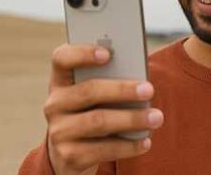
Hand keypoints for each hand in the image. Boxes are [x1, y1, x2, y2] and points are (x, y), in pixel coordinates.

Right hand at [43, 44, 161, 174]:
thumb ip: (108, 82)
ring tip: (156, 118)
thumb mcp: (93, 97)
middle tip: (149, 89)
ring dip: (131, 119)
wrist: (72, 156)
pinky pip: (102, 149)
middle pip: (88, 91)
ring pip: (98, 121)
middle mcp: (54, 104)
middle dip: (121, 90)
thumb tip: (138, 80)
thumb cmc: (91, 114)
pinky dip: (128, 146)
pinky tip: (145, 141)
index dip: (81, 53)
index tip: (108, 53)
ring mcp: (59, 131)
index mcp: (60, 81)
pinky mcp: (68, 156)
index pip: (61, 58)